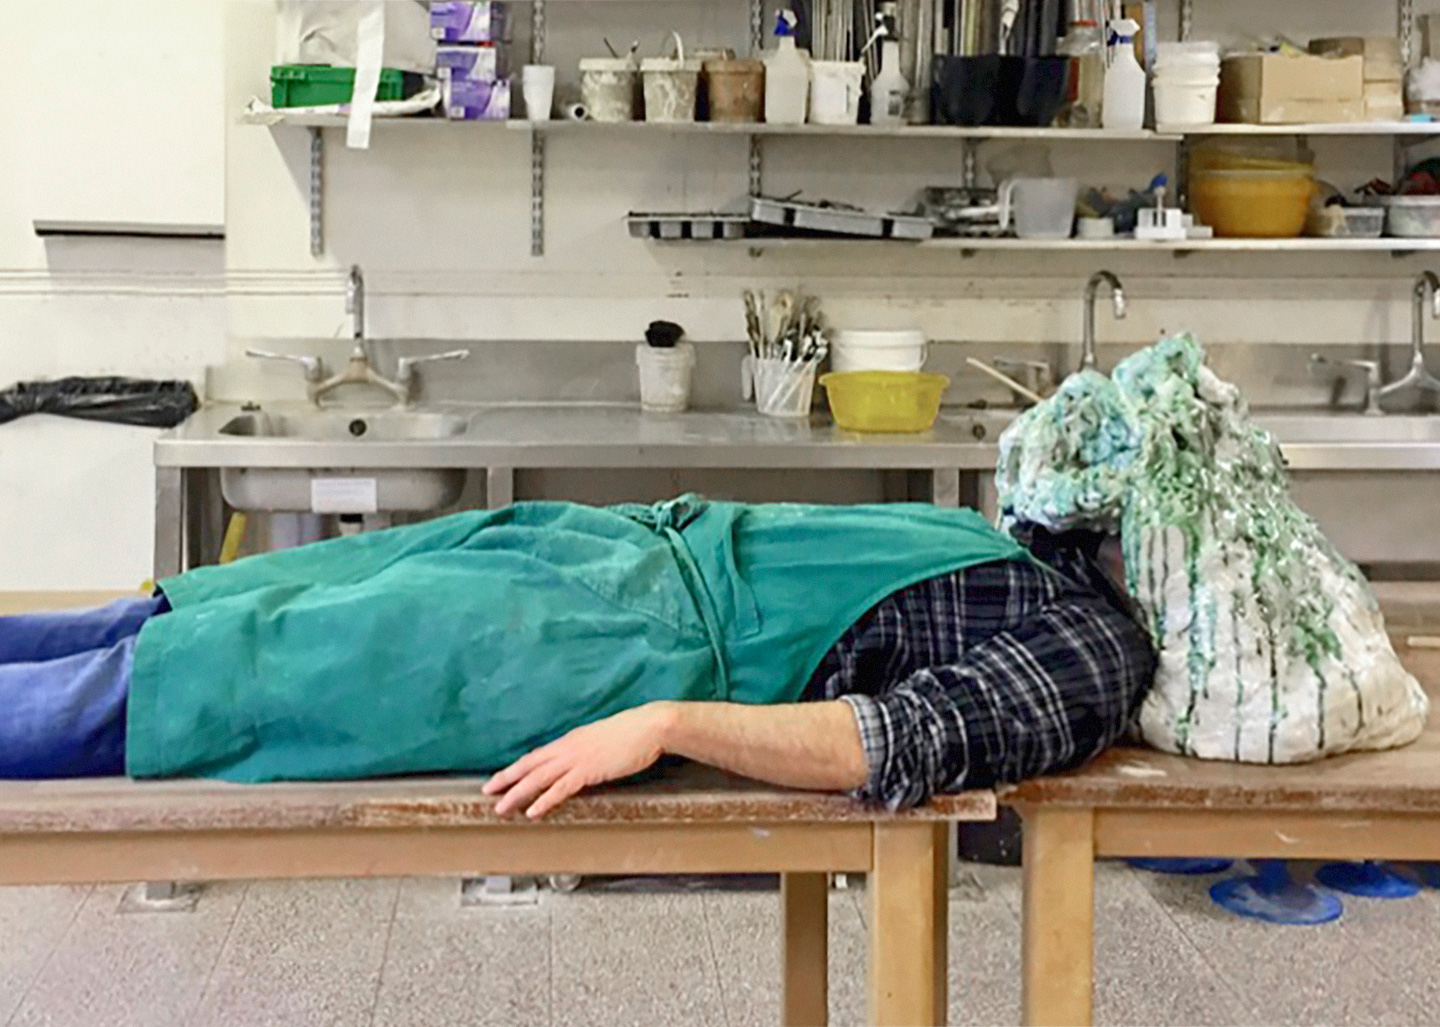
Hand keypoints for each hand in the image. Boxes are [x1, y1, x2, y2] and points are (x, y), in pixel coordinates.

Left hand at [482, 703, 676, 818]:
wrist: (650, 726)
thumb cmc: (633, 733)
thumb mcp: (604, 741)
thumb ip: (590, 751)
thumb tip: (583, 764)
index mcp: (572, 740)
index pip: (537, 755)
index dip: (517, 767)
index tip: (501, 777)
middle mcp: (568, 748)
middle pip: (529, 765)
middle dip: (506, 778)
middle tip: (486, 791)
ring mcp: (577, 758)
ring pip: (538, 778)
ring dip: (517, 793)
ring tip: (501, 807)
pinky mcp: (589, 770)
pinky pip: (561, 788)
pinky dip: (544, 800)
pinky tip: (532, 811)